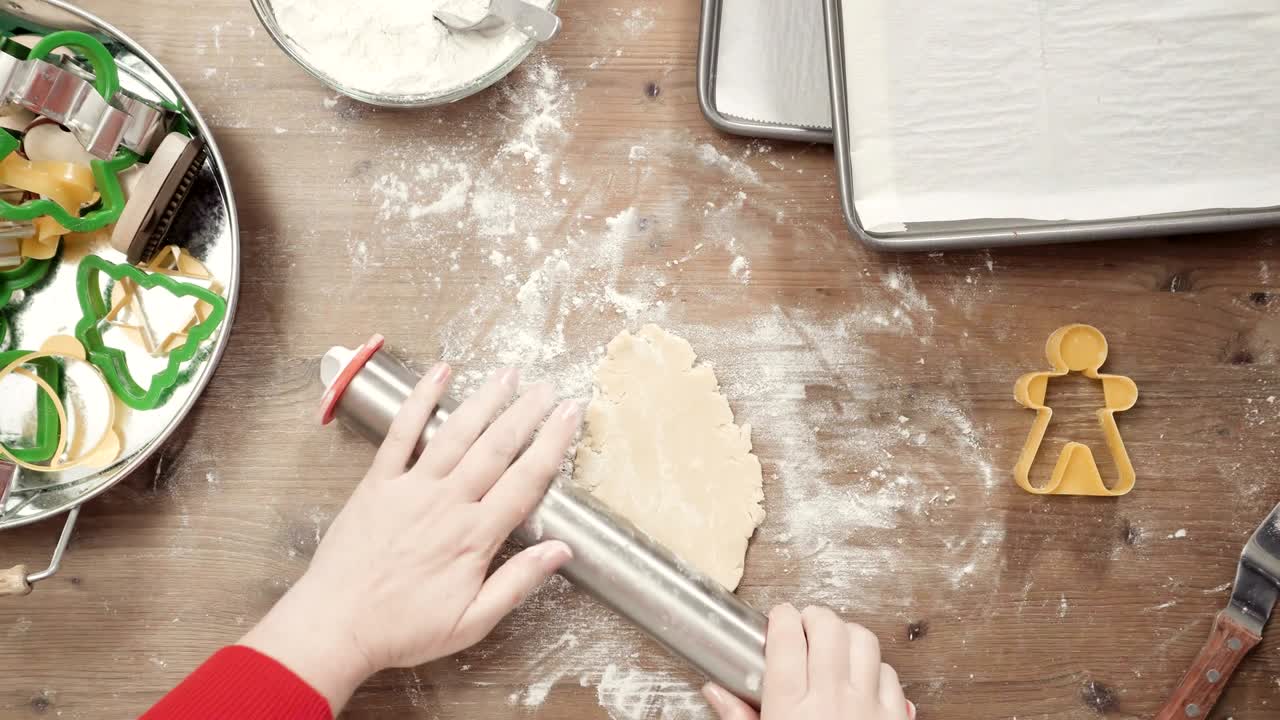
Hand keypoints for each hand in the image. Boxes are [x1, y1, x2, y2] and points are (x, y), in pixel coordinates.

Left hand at [241, 365, 580, 712]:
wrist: (334, 626)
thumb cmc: (402, 630)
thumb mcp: (472, 623)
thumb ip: (518, 584)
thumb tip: (562, 551)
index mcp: (475, 536)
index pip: (526, 480)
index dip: (552, 444)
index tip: (570, 415)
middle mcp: (448, 502)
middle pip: (497, 447)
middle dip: (526, 413)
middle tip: (549, 387)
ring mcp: (412, 487)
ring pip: (457, 433)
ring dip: (485, 400)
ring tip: (508, 375)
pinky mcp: (378, 483)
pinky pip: (401, 433)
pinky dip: (420, 400)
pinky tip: (439, 375)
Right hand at [703, 605, 914, 719]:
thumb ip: (738, 719)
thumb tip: (714, 691)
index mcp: (791, 709)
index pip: (787, 639)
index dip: (782, 618)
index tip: (779, 617)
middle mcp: (832, 701)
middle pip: (828, 629)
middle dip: (814, 617)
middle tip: (805, 624)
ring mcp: (868, 707)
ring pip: (864, 641)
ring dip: (847, 635)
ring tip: (834, 644)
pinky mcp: (894, 719)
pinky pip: (890, 674)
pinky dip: (875, 668)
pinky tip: (860, 678)